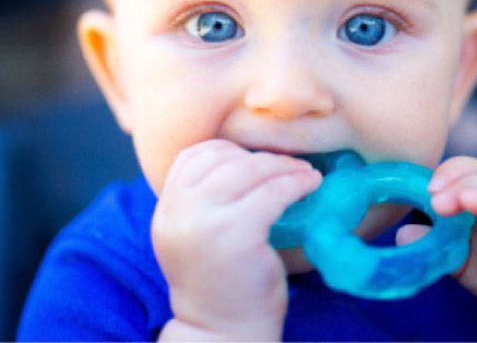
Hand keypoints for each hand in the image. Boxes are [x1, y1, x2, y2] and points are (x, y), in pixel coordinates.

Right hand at [152, 139, 321, 340]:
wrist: (225, 335)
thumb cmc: (223, 285)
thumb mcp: (197, 237)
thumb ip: (202, 202)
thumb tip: (243, 158)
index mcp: (166, 212)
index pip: (192, 157)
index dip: (228, 151)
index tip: (256, 161)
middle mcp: (178, 213)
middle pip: (223, 159)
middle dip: (262, 156)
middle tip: (291, 165)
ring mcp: (205, 222)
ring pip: (249, 169)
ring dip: (284, 166)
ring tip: (305, 174)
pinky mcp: (236, 233)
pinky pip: (272, 192)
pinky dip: (296, 183)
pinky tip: (310, 185)